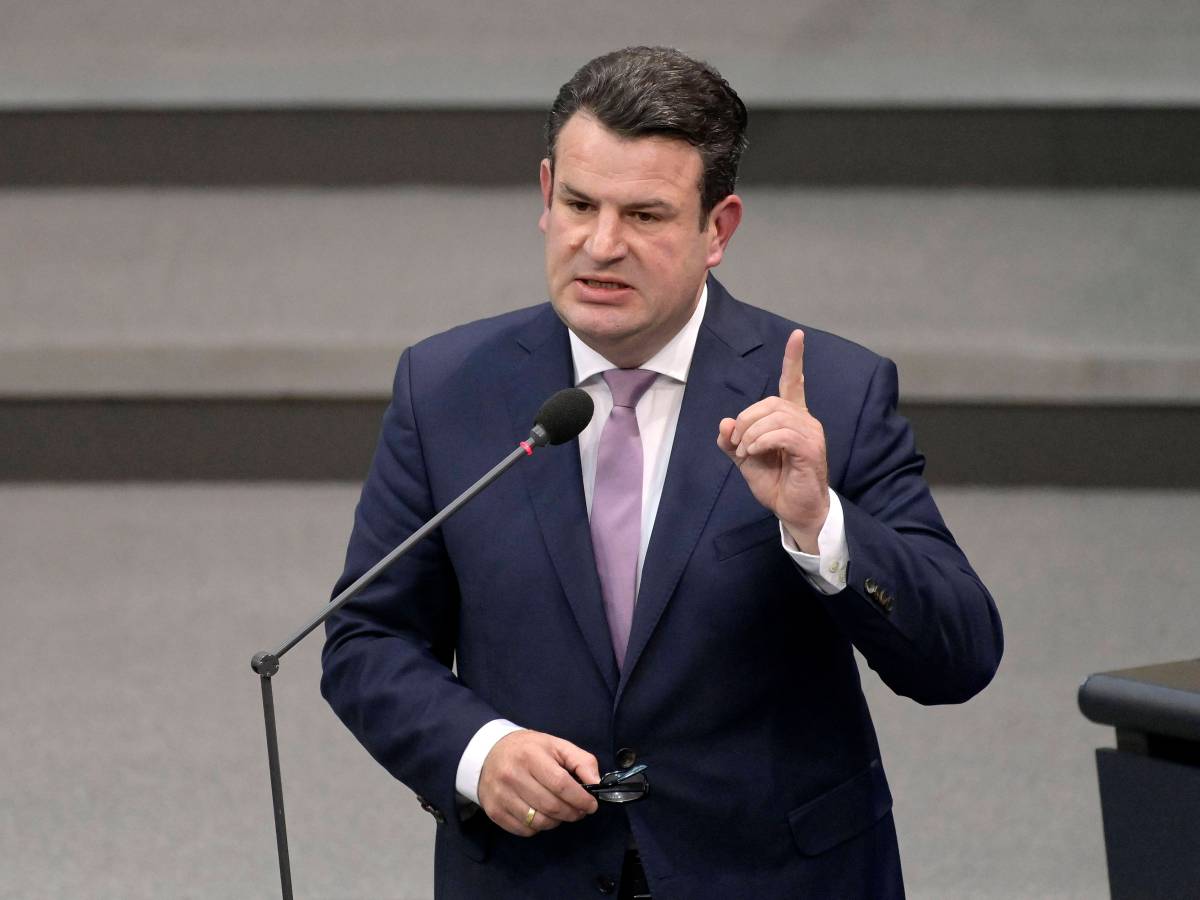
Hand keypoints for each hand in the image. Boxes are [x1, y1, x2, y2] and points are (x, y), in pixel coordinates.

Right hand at [477, 730, 599, 836]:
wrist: (488, 753)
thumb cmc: (528, 749)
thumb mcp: (556, 745)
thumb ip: (581, 761)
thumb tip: (597, 783)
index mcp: (530, 756)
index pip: (561, 785)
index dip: (580, 799)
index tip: (591, 805)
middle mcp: (512, 776)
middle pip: (551, 806)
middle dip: (572, 813)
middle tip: (579, 811)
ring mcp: (501, 796)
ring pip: (538, 822)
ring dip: (557, 821)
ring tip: (561, 812)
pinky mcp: (495, 811)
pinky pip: (524, 830)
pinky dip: (539, 827)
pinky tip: (541, 814)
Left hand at [717, 329, 829, 552]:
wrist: (794, 511)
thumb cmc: (776, 483)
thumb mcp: (745, 460)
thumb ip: (733, 440)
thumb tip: (724, 423)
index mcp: (792, 418)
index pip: (793, 382)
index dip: (794, 359)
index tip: (797, 335)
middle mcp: (805, 420)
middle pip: (771, 402)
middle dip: (746, 419)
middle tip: (737, 444)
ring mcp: (811, 433)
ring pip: (775, 416)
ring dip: (751, 433)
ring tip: (746, 452)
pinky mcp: (811, 449)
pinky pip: (782, 433)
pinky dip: (761, 441)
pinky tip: (754, 453)